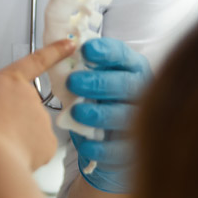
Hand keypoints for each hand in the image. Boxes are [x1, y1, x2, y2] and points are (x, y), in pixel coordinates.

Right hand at [0, 40, 76, 169]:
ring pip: (30, 127)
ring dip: (17, 134)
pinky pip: (37, 146)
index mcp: (10, 81)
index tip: (70, 44)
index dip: (54, 51)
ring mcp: (42, 120)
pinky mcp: (48, 143)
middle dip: (12, 115)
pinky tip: (11, 155)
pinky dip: (26, 152)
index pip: (35, 61)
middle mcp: (30, 97)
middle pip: (23, 104)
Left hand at [67, 37, 151, 192]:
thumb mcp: (96, 78)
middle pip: (124, 85)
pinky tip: (86, 145)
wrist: (112, 137)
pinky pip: (118, 149)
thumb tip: (57, 53)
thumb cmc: (101, 99)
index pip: (121, 55)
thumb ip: (82, 67)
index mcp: (131, 68)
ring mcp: (139, 120)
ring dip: (99, 114)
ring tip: (77, 112)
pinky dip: (101, 148)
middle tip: (73, 82)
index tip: (86, 49)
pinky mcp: (131, 147)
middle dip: (98, 82)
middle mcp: (140, 91)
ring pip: (122, 116)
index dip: (105, 52)